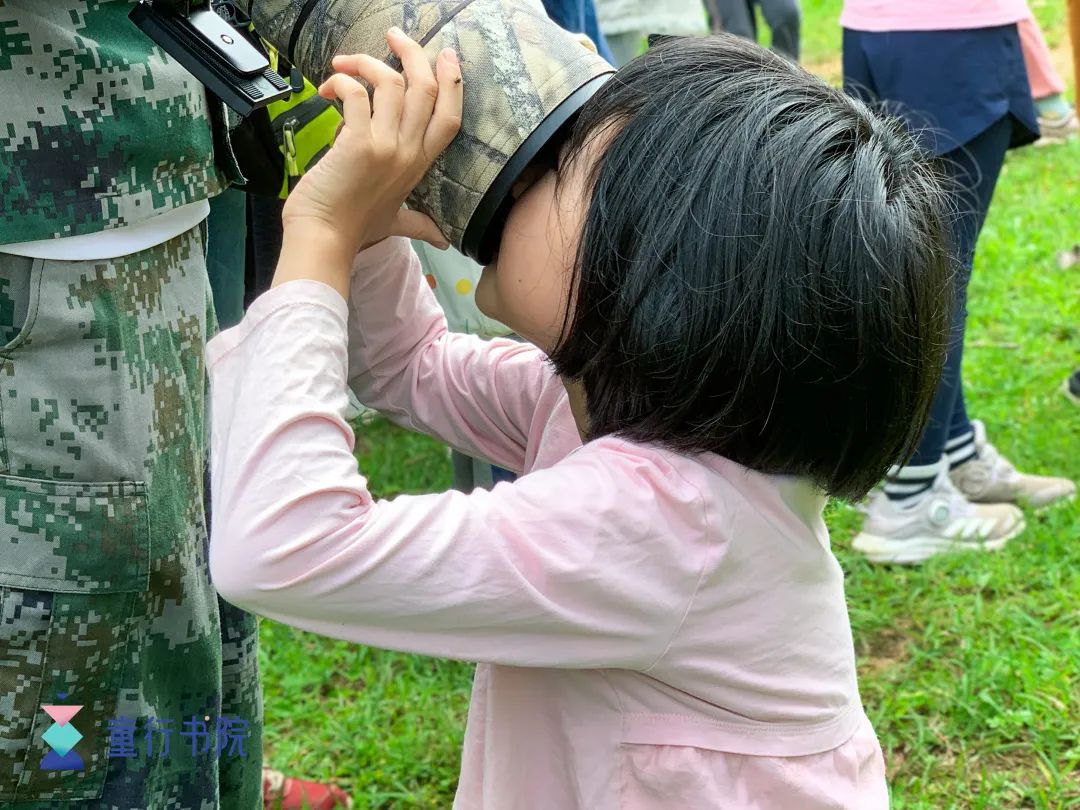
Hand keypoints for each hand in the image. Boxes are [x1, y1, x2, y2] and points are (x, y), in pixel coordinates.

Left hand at [280, 28, 462, 262]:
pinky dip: (341, 82)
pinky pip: (356, 94)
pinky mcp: (357, 143)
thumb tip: (443, 242)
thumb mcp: (395, 223)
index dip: (452, 82)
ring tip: (345, 63)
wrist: (324, 240)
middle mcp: (408, 152)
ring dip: (368, 63)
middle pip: (426, 88)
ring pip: (393, 83)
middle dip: (413, 53)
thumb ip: (420, 224)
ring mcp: (386, 146)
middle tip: (393, 35)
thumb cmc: (355, 231)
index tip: (446, 56)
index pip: (450, 117)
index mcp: (419, 165)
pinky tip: (327, 88)